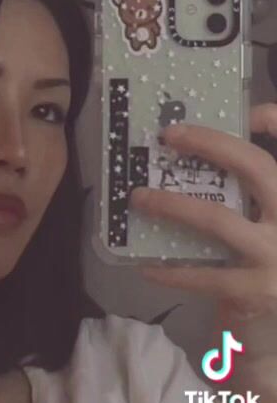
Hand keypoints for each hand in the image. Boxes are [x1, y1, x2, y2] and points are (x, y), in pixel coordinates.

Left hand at [129, 104, 276, 402]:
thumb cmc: (268, 279)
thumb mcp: (269, 233)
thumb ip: (251, 201)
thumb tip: (199, 159)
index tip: (252, 110)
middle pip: (258, 168)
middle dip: (213, 144)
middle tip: (170, 135)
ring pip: (218, 219)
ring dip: (172, 205)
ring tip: (138, 198)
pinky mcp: (256, 291)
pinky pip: (201, 273)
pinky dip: (169, 268)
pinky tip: (144, 265)